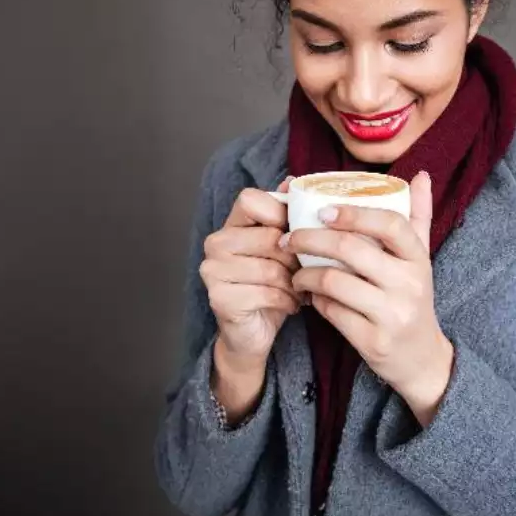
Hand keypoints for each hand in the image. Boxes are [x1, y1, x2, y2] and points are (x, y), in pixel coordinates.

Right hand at [201, 180, 300, 363]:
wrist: (252, 335)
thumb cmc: (270, 288)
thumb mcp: (282, 250)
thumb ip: (285, 215)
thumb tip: (293, 180)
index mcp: (230, 225)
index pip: (251, 199)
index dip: (279, 213)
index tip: (295, 233)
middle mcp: (215, 243)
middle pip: (269, 237)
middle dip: (295, 258)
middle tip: (303, 272)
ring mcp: (212, 270)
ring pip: (271, 268)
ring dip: (294, 284)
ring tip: (299, 291)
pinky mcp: (219, 297)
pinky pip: (267, 292)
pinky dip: (287, 301)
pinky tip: (290, 305)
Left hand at [285, 171, 455, 425]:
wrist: (421, 359)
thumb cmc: (413, 300)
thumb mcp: (420, 260)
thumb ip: (418, 217)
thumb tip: (419, 175)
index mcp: (418, 258)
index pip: (389, 224)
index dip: (353, 213)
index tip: (321, 210)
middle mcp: (409, 284)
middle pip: (351, 249)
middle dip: (311, 239)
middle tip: (288, 238)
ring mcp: (392, 314)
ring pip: (334, 281)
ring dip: (305, 273)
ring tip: (295, 271)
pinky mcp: (373, 340)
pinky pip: (332, 312)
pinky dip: (315, 300)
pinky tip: (310, 295)